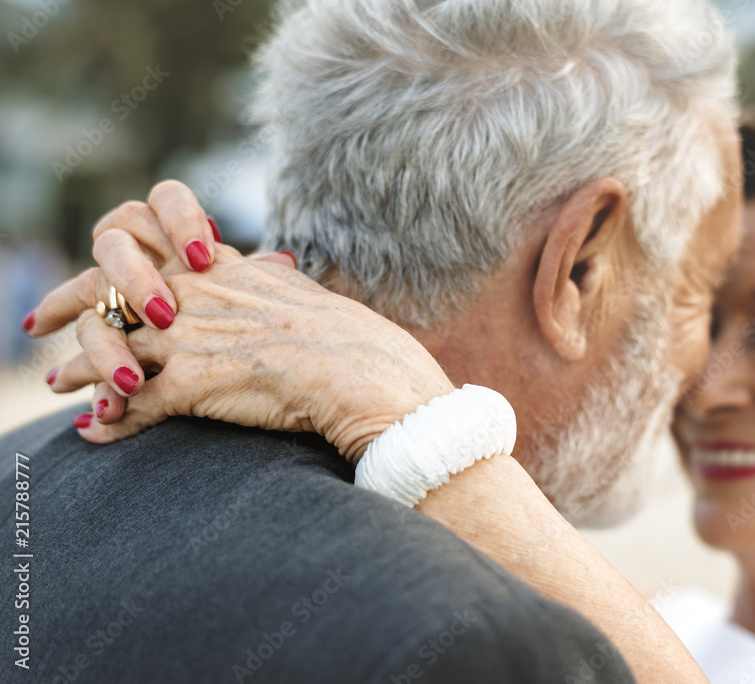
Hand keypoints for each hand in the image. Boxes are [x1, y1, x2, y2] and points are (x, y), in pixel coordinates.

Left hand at [28, 181, 453, 461]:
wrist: (364, 369)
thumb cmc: (349, 338)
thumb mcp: (302, 292)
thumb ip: (271, 279)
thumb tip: (268, 267)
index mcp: (224, 271)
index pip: (147, 248)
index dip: (111, 262)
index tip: (96, 281)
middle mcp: (196, 296)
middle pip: (107, 287)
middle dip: (69, 303)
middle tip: (42, 320)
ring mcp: (189, 338)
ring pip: (107, 346)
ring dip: (80, 369)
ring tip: (61, 385)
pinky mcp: (190, 384)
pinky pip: (128, 403)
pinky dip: (109, 421)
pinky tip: (95, 433)